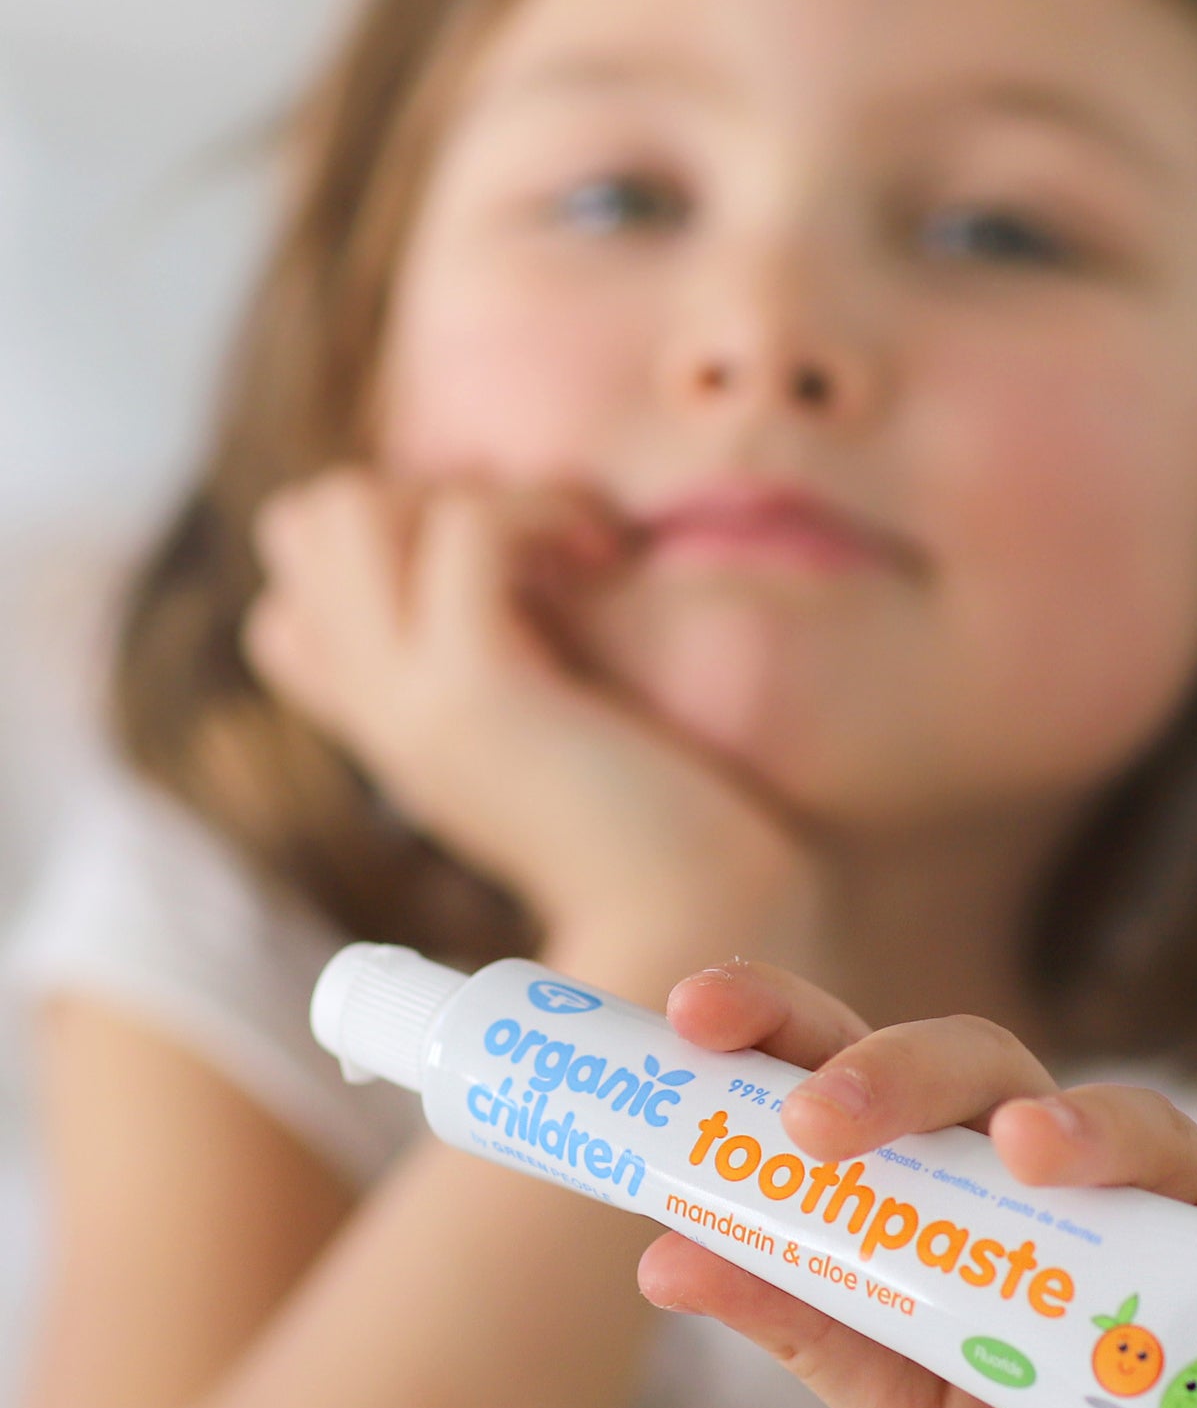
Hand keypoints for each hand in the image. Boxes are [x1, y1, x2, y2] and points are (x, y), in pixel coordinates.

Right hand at [241, 468, 825, 970]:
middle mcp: (377, 710)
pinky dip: (537, 509)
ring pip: (343, 507)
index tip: (507, 571)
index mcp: (390, 725)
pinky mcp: (474, 691)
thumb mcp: (553, 737)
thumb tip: (533, 586)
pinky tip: (604, 556)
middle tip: (538, 541)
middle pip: (301, 524)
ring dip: (473, 489)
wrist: (697, 922)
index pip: (288, 603)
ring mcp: (410, 701)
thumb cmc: (656, 827)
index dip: (385, 550)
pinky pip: (460, 527)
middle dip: (422, 485)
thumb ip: (513, 673)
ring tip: (571, 544)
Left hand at [638, 959, 1196, 1407]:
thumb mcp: (891, 1399)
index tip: (692, 1013)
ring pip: (1138, 1125)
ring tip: (1030, 1157)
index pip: (860, 1066)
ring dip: (1088, 1125)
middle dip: (900, 1073)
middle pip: (984, 1069)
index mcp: (945, 1183)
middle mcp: (1054, 1175)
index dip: (782, 1019)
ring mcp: (1169, 1218)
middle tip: (822, 1124)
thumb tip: (663, 1250)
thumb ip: (799, 1319)